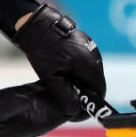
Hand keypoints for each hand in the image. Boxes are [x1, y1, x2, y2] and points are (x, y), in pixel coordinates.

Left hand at [12, 4, 105, 120]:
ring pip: (91, 72)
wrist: (36, 24)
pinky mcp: (85, 43)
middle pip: (96, 82)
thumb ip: (64, 96)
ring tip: (63, 83)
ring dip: (81, 80)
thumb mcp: (50, 77)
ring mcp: (91, 47)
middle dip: (84, 92)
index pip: (99, 90)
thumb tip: (75, 112)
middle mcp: (94, 55)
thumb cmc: (42, 49)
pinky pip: (86, 62)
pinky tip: (64, 70)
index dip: (91, 102)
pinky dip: (78, 70)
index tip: (79, 109)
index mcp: (89, 64)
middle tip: (68, 97)